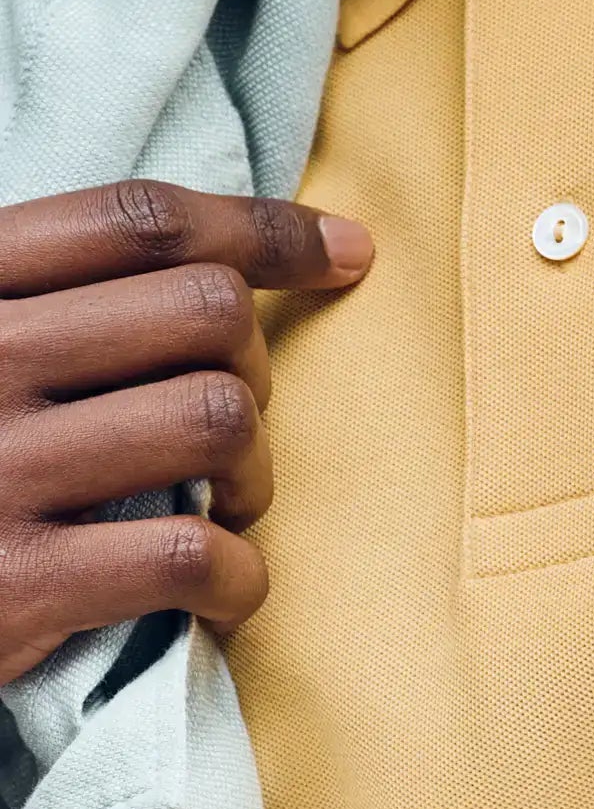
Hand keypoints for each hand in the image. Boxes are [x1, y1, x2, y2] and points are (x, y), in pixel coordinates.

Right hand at [0, 178, 373, 686]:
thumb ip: (66, 289)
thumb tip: (282, 247)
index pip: (143, 219)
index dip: (266, 229)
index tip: (346, 255)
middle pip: (204, 309)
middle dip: (257, 365)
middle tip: (237, 425)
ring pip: (217, 416)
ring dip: (256, 470)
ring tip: (231, 503)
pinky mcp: (13, 586)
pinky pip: (189, 550)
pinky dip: (238, 576)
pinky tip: (224, 589)